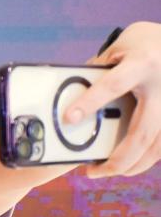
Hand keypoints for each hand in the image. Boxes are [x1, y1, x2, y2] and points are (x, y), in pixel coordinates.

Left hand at [65, 21, 160, 177]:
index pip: (113, 86)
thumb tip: (66, 94)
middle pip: (142, 132)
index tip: (69, 118)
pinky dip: (148, 157)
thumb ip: (97, 71)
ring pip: (158, 145)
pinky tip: (132, 164)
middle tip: (93, 172)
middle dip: (118, 159)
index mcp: (142, 64)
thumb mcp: (118, 48)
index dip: (90, 103)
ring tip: (109, 171)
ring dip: (134, 165)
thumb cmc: (144, 43)